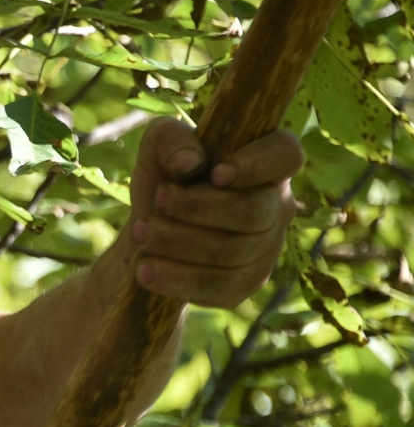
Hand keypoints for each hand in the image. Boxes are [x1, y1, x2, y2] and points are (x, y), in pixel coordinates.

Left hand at [127, 118, 301, 308]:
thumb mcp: (155, 150)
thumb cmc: (164, 180)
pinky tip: (145, 270)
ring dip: (177, 241)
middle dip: (197, 207)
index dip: (256, 164)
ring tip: (139, 232)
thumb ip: (169, 140)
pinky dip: (176, 278)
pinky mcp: (243, 285)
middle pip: (252, 211)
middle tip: (157, 200)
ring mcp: (265, 249)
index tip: (215, 173)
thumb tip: (189, 161)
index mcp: (267, 163)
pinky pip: (217, 286)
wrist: (146, 235)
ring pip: (231, 251)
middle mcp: (276, 207)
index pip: (286, 154)